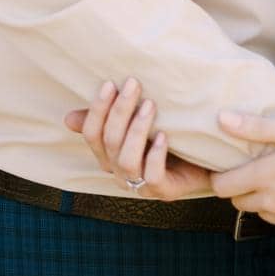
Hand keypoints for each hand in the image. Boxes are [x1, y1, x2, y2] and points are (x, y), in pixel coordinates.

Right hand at [63, 78, 212, 198]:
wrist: (206, 158)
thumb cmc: (168, 136)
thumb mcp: (138, 122)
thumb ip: (110, 117)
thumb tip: (68, 119)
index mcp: (109, 155)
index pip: (92, 134)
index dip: (98, 110)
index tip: (110, 83)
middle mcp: (119, 171)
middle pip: (110, 141)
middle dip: (120, 110)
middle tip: (134, 84)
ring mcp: (140, 184)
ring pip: (127, 160)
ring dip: (137, 130)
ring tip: (150, 105)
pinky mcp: (163, 192)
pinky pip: (152, 177)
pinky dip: (155, 155)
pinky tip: (164, 135)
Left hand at [210, 111, 274, 235]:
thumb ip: (256, 127)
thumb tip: (221, 120)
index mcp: (266, 177)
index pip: (222, 187)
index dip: (218, 176)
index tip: (226, 163)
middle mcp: (273, 203)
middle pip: (238, 202)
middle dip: (241, 186)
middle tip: (259, 165)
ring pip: (262, 212)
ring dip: (264, 198)